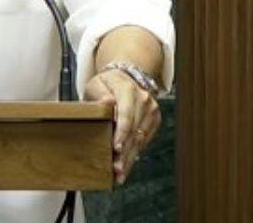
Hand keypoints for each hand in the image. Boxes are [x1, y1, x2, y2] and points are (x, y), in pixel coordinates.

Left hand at [84, 68, 159, 184]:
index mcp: (128, 89)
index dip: (122, 132)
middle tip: (116, 169)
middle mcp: (144, 99)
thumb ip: (100, 95)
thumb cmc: (106, 84)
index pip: (126, 113)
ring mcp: (152, 109)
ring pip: (140, 138)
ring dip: (130, 158)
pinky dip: (135, 153)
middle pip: (134, 130)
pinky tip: (127, 166)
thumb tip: (106, 103)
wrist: (126, 78)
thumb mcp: (96, 85)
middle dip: (125, 152)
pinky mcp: (155, 119)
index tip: (116, 148)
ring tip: (120, 174)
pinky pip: (144, 140)